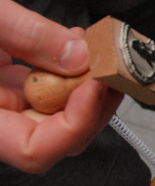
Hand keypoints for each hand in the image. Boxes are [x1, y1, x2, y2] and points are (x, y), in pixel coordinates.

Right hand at [0, 0, 122, 172]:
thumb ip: (24, 34)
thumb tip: (77, 56)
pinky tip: (73, 44)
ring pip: (55, 115)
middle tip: (112, 64)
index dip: (76, 123)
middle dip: (91, 102)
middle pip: (55, 137)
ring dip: (83, 85)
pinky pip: (42, 91)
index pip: (36, 150)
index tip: (98, 84)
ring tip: (93, 46)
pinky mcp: (0, 89)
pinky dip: (64, 71)